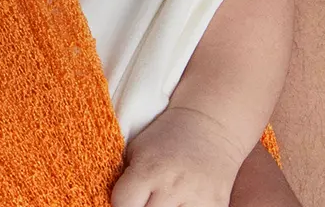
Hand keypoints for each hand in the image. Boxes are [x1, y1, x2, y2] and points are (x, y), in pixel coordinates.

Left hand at [112, 105, 250, 206]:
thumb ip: (124, 180)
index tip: (124, 200)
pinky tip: (178, 204)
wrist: (211, 125)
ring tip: (160, 203)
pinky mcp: (216, 205)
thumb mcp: (137, 150)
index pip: (122, 205)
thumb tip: (108, 203)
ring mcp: (198, 199)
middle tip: (142, 202)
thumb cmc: (167, 137)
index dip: (120, 204)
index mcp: (150, 169)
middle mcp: (174, 186)